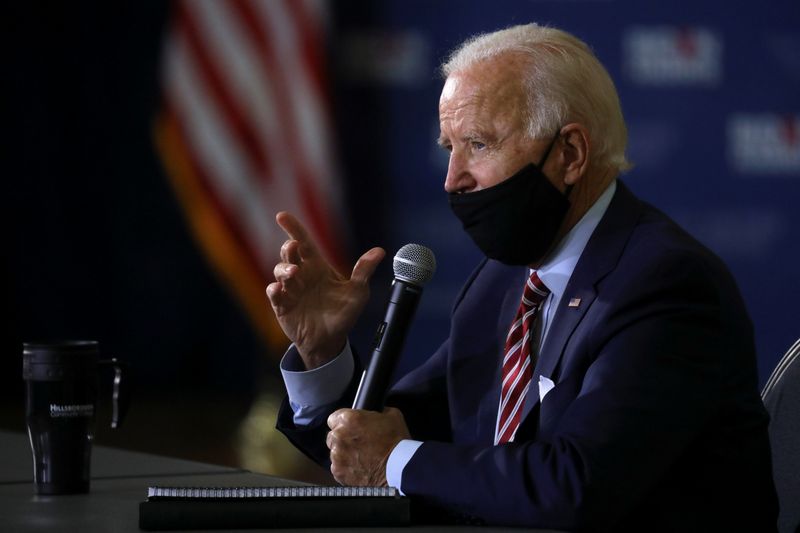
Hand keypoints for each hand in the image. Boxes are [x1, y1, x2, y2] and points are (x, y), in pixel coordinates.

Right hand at [266, 212, 384, 368]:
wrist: (330, 340)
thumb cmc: (343, 313)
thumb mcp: (357, 292)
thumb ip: (363, 271)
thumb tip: (380, 251)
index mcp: (317, 267)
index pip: (304, 242)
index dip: (293, 228)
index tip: (282, 216)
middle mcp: (302, 274)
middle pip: (289, 253)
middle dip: (288, 248)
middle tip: (294, 247)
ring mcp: (290, 289)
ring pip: (279, 271)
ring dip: (284, 269)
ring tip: (294, 273)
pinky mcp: (283, 305)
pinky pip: (274, 293)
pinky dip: (274, 289)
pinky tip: (278, 289)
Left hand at [326, 407, 409, 485]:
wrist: (399, 470)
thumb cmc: (396, 443)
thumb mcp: (392, 416)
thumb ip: (378, 412)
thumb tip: (378, 412)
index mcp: (349, 419)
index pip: (333, 418)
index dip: (343, 423)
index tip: (350, 427)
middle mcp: (339, 437)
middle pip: (333, 436)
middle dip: (343, 439)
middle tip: (358, 443)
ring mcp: (337, 456)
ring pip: (335, 453)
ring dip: (344, 454)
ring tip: (361, 458)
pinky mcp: (339, 473)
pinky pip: (338, 469)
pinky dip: (346, 469)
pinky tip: (360, 468)